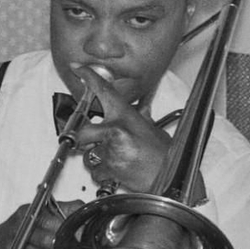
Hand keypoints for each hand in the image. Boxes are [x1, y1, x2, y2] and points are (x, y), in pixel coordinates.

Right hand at [0, 196, 82, 248]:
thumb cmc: (15, 230)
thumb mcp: (33, 213)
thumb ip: (60, 209)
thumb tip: (81, 207)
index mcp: (25, 215)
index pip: (52, 220)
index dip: (68, 228)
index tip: (78, 232)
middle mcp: (19, 232)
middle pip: (50, 241)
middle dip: (66, 246)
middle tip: (76, 247)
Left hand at [69, 66, 201, 199]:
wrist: (171, 179)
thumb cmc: (164, 156)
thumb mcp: (153, 129)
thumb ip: (141, 117)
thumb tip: (140, 106)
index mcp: (126, 116)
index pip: (104, 91)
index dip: (89, 77)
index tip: (78, 69)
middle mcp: (116, 130)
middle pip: (82, 132)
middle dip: (85, 141)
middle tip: (97, 144)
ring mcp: (111, 150)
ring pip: (88, 155)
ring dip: (98, 160)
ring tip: (118, 161)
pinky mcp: (108, 168)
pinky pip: (95, 172)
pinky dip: (103, 175)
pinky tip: (118, 171)